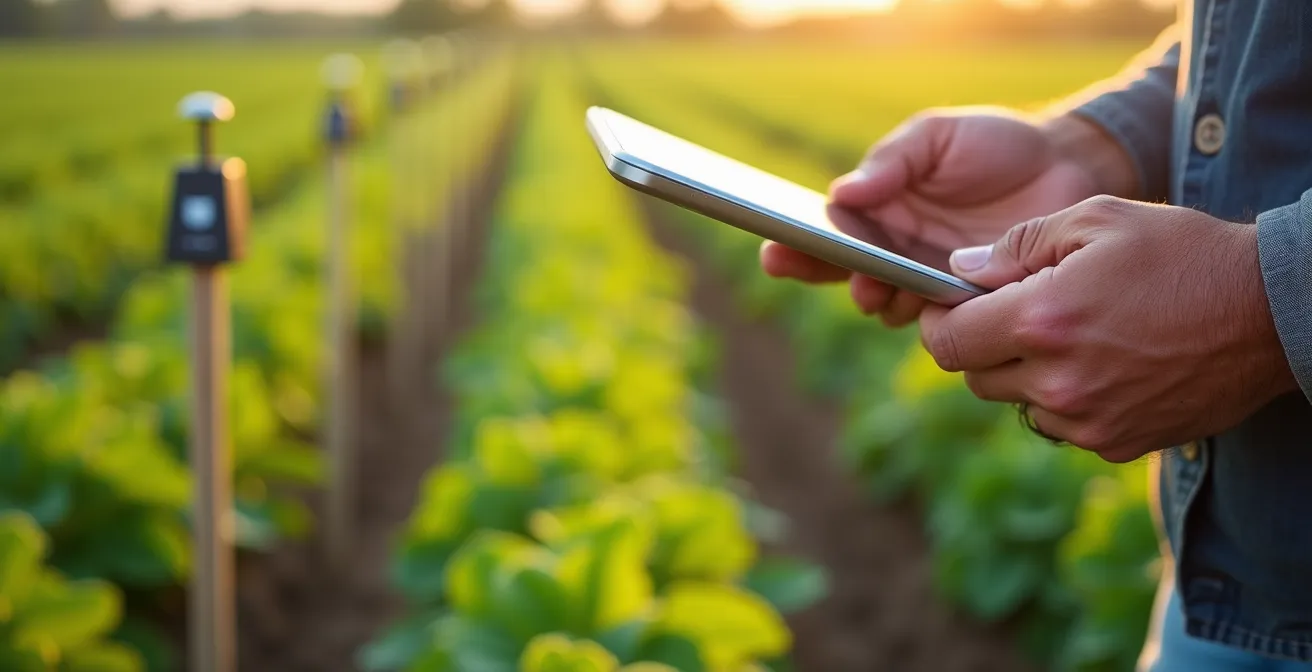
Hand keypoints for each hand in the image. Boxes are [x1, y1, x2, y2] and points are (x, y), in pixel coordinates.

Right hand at [761, 110, 1128, 326]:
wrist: (1068, 168)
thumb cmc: (995, 145)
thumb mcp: (938, 136)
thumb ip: (892, 161)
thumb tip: (842, 193)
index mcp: (877, 209)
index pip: (826, 231)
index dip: (795, 245)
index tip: (775, 252)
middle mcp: (893, 250)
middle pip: (843, 273)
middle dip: (831, 280)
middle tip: (842, 277)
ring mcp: (927, 279)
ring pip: (887, 302)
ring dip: (881, 298)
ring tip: (883, 288)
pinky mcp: (966, 302)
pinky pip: (937, 319)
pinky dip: (927, 314)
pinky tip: (928, 300)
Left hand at [919, 196, 1296, 461]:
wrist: (1271, 312)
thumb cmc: (1181, 253)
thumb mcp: (1097, 219)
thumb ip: (1016, 246)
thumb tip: (961, 271)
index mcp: (1042, 321)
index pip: (947, 341)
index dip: (940, 321)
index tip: (950, 306)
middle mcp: (1057, 382)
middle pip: (976, 376)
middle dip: (984, 343)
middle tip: (1018, 312)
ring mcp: (1087, 420)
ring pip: (1016, 404)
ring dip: (1025, 373)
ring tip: (1072, 334)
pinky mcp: (1115, 443)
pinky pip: (1060, 426)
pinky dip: (1064, 399)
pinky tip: (1103, 363)